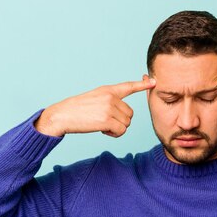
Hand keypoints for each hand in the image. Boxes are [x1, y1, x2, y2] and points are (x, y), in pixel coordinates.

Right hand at [35, 78, 156, 136]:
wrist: (62, 115)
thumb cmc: (77, 111)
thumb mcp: (94, 99)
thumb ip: (110, 102)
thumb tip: (124, 116)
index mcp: (107, 90)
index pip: (128, 86)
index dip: (142, 84)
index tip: (154, 81)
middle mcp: (110, 96)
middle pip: (130, 114)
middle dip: (120, 121)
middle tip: (105, 122)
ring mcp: (109, 107)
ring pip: (127, 123)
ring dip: (117, 128)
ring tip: (101, 126)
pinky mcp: (107, 119)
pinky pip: (121, 131)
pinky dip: (114, 134)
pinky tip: (102, 131)